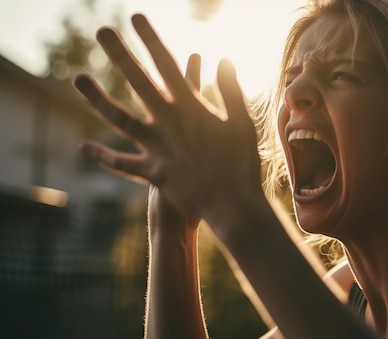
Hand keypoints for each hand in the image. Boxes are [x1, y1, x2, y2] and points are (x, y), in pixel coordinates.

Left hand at [75, 14, 261, 221]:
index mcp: (192, 108)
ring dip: (97, 98)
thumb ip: (231, 90)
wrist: (233, 205)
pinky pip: (122, 163)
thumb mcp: (242, 123)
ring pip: (119, 118)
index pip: (167, 65)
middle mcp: (169, 123)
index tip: (136, 18)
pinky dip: (103, 156)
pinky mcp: (152, 172)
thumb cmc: (242, 163)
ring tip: (78, 78)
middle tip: (102, 31)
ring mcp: (157, 147)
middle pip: (138, 82)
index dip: (151, 39)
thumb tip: (223, 58)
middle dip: (119, 54)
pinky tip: (84, 146)